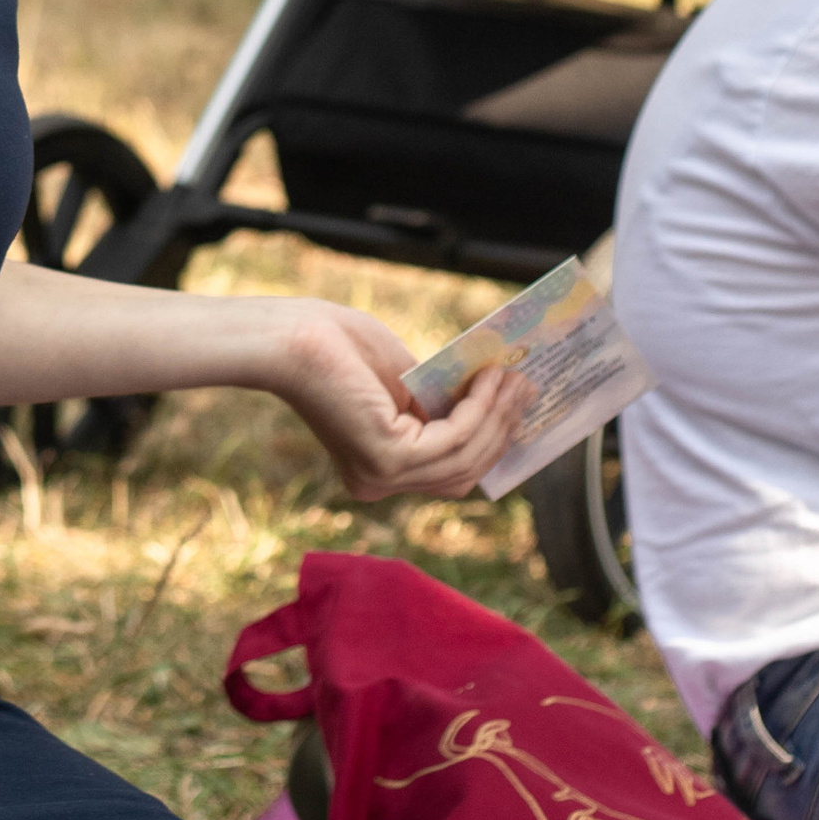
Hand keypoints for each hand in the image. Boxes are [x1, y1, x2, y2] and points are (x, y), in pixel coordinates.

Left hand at [261, 300, 520, 502]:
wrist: (290, 334)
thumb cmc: (337, 345)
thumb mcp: (403, 381)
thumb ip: (441, 403)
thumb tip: (499, 402)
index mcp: (379, 470)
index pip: (449, 473)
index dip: (490, 444)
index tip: (520, 409)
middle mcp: (378, 485)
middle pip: (464, 472)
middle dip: (501, 430)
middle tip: (528, 388)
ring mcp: (382, 478)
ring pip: (464, 458)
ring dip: (497, 416)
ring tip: (514, 377)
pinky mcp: (387, 459)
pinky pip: (452, 440)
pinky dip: (479, 409)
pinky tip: (490, 378)